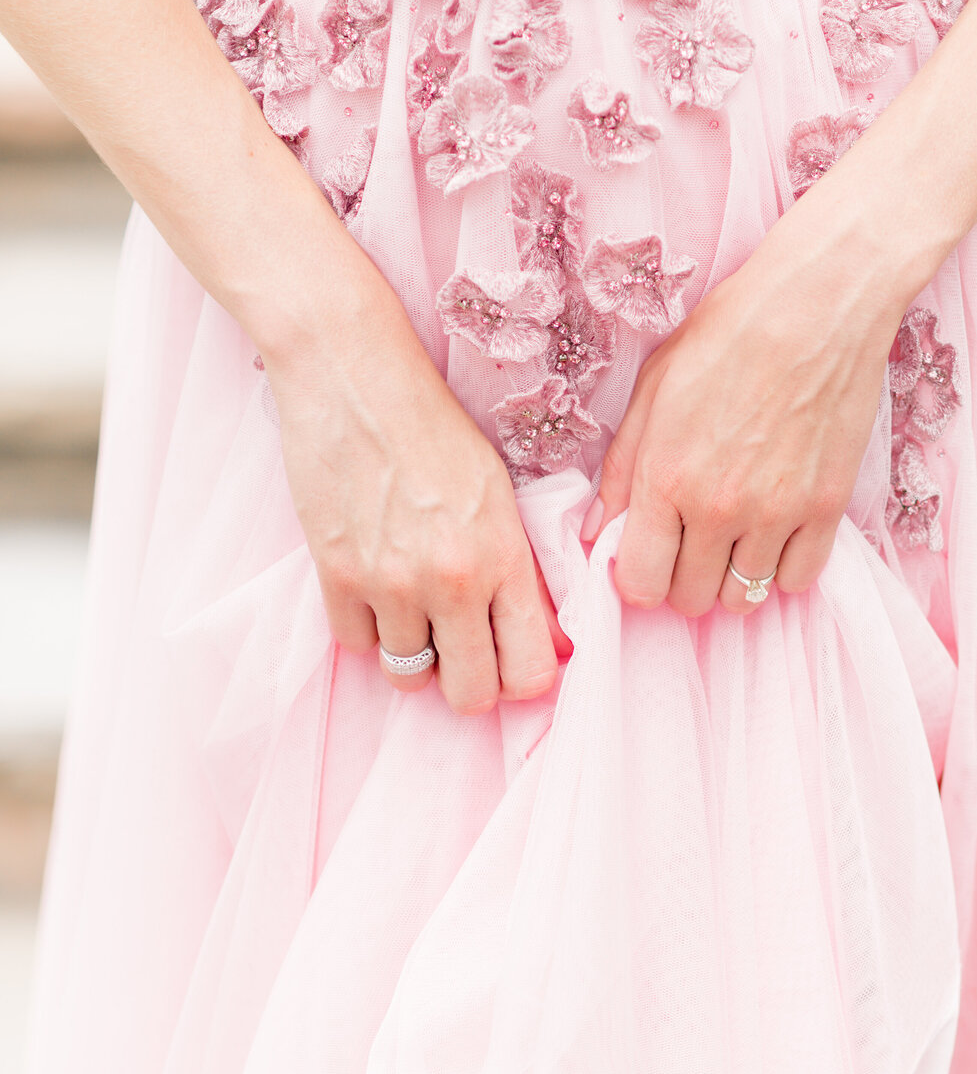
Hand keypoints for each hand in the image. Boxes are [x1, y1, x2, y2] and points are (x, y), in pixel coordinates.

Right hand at [264, 291, 568, 713]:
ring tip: (414, 608)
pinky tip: (375, 587)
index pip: (530, 672)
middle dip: (468, 681)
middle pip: (470, 695)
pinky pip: (357, 647)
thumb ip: (521, 571)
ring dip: (413, 652)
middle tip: (461, 649)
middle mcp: (452, 580)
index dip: (523, 678)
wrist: (356, 378)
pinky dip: (367, 628)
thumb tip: (544, 643)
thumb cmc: (436, 427)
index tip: (511, 659)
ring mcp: (390, 584)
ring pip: (408, 677)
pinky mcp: (335, 577)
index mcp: (504, 557)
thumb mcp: (499, 494)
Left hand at [581, 218, 908, 616]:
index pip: (640, 582)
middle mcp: (718, 507)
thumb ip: (621, 468)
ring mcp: (777, 513)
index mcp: (665, 477)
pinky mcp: (827, 508)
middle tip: (690, 542)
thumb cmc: (728, 335)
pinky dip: (781, 569)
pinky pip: (797, 579)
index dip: (639, 577)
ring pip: (742, 597)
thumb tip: (597, 531)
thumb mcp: (653, 389)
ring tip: (733, 536)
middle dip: (683, 579)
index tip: (648, 555)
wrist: (818, 305)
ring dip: (731, 575)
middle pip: (691, 598)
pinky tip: (773, 534)